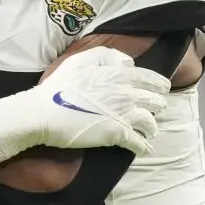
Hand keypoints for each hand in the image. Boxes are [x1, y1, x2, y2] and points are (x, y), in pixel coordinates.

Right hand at [0, 47, 169, 161]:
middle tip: (150, 110)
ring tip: (147, 131)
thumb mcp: (78, 60)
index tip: (161, 89)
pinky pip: (139, 143)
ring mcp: (124, 115)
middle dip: (156, 106)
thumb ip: (105, 56)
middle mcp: (127, 94)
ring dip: (151, 127)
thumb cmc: (58, 86)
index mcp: (119, 75)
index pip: (150, 79)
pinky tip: (142, 148)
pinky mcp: (118, 134)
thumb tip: (128, 63)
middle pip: (155, 101)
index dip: (158, 85)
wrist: (44, 113)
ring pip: (151, 122)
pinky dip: (143, 146)